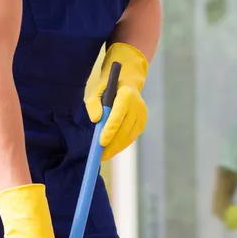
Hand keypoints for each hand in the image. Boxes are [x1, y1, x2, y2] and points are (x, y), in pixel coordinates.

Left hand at [85, 43, 148, 160]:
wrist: (127, 82)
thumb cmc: (108, 87)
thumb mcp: (97, 90)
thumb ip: (93, 104)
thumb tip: (95, 120)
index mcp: (126, 95)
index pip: (118, 116)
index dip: (110, 131)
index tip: (101, 143)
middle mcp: (138, 106)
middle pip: (124, 130)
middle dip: (112, 144)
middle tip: (100, 155)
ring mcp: (142, 115)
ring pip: (129, 136)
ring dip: (117, 147)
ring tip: (105, 155)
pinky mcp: (143, 122)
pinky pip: (132, 137)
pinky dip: (122, 144)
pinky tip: (113, 149)